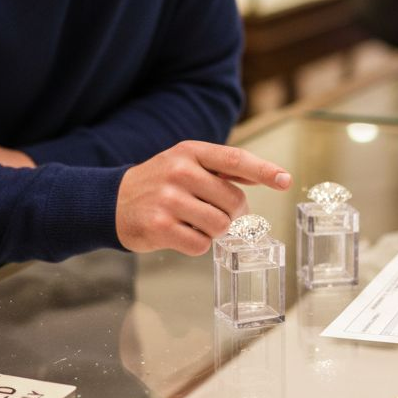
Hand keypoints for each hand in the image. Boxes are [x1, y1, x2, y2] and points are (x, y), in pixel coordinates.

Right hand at [116, 141, 291, 255]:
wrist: (112, 201)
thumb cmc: (159, 183)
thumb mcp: (186, 163)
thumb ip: (223, 169)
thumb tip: (267, 175)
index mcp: (190, 152)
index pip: (235, 159)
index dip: (264, 171)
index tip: (285, 181)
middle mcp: (179, 171)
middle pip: (233, 201)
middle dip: (232, 214)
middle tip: (213, 214)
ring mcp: (168, 199)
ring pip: (220, 225)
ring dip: (214, 232)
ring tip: (193, 223)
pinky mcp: (160, 227)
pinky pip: (200, 245)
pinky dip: (197, 245)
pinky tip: (180, 234)